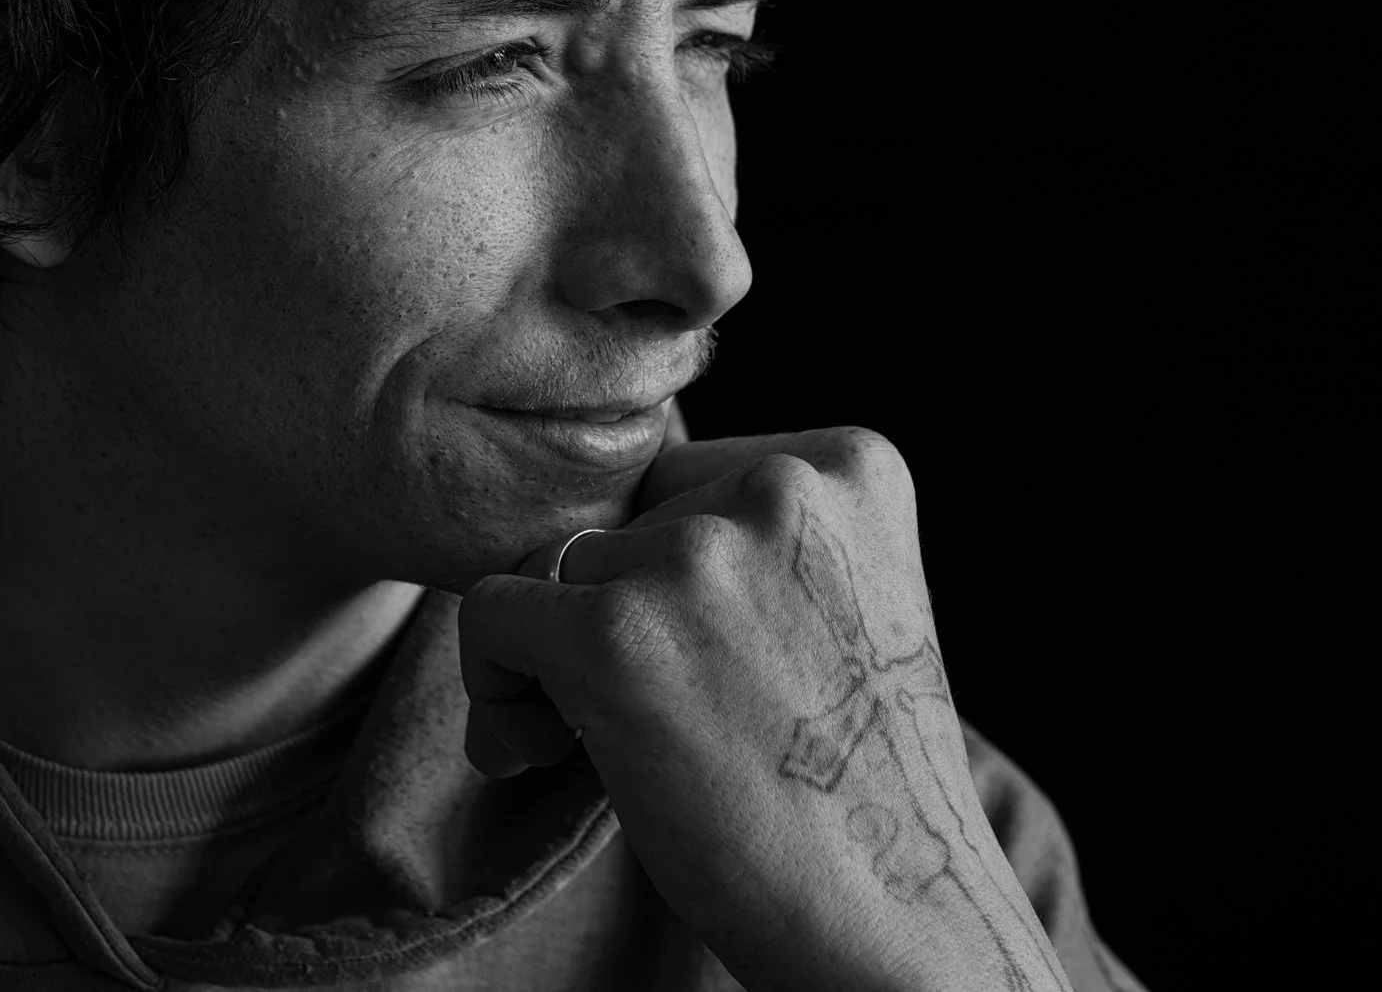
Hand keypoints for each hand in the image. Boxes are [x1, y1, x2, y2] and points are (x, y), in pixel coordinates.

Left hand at [459, 429, 1070, 991]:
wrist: (892, 916)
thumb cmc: (850, 780)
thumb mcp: (835, 605)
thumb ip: (742, 541)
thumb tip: (556, 545)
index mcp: (848, 464)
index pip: (685, 481)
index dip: (666, 578)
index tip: (699, 667)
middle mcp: (778, 485)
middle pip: (621, 521)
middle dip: (614, 615)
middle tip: (661, 721)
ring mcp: (696, 554)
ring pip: (557, 568)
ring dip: (558, 657)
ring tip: (617, 744)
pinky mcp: (614, 631)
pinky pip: (490, 613)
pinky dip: (493, 683)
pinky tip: (535, 748)